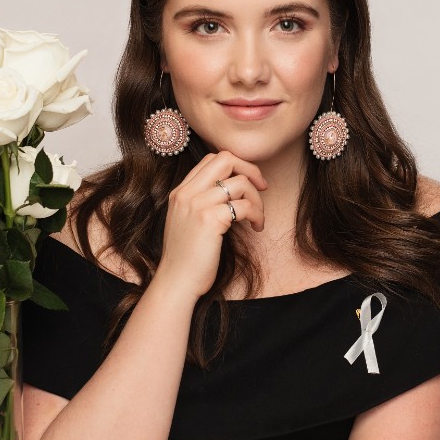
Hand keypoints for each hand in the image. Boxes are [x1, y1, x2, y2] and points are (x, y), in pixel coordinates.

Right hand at [153, 151, 266, 301]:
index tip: (249, 182)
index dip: (236, 166)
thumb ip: (201, 203)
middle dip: (251, 170)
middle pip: (225, 159)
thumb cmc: (186, 258)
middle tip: (263, 187)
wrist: (177, 281)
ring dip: (257, 200)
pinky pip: (245, 205)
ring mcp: (197, 205)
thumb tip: (232, 190)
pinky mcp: (210, 220)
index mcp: (181, 192)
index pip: (212, 159)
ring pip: (240, 182)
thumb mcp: (187, 222)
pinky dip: (257, 215)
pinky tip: (256, 228)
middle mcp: (187, 193)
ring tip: (257, 218)